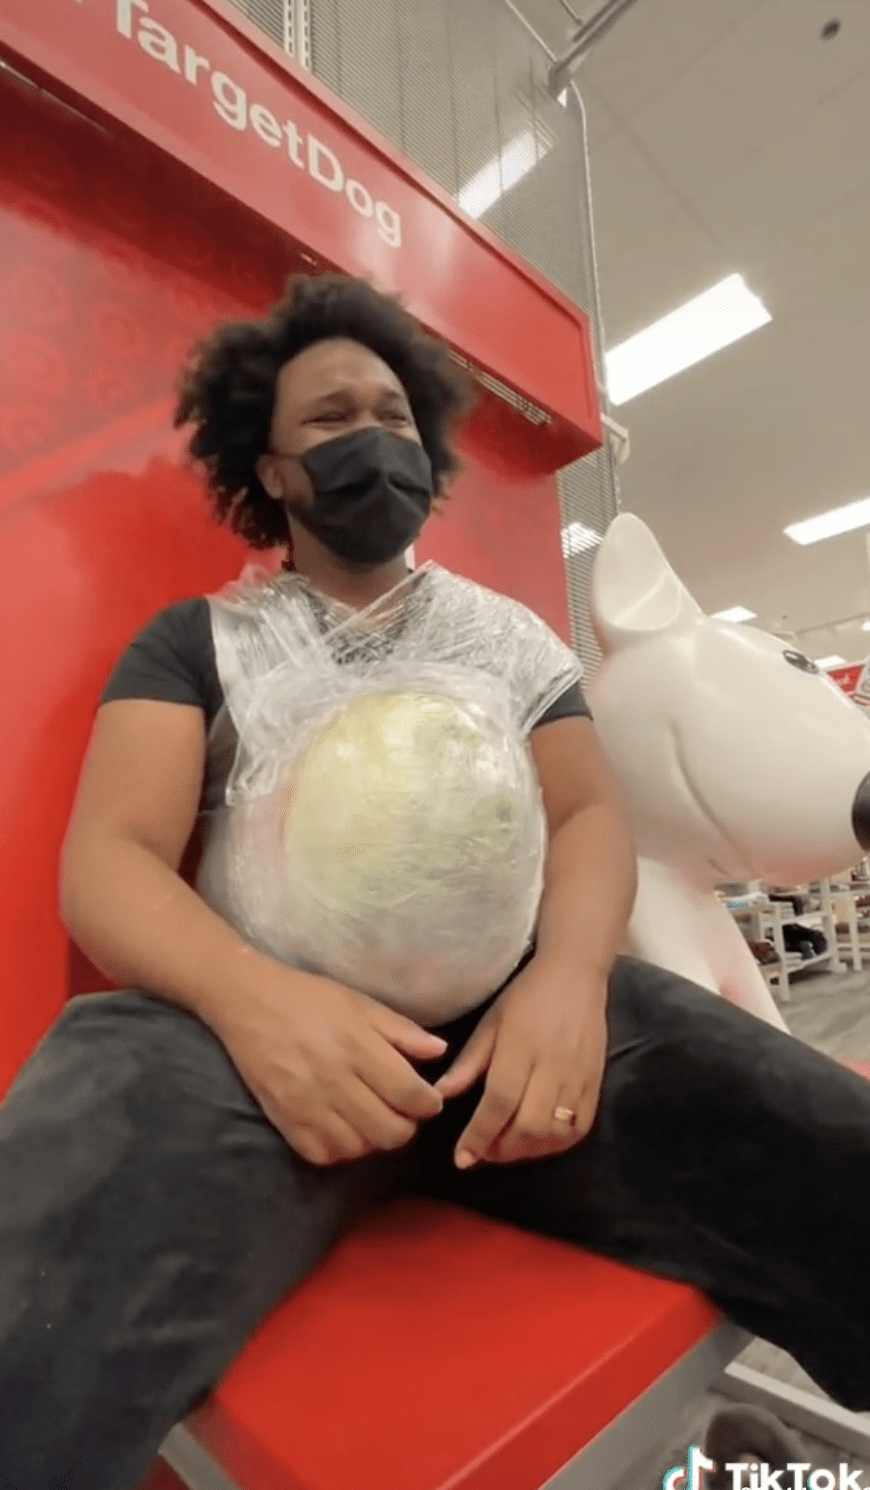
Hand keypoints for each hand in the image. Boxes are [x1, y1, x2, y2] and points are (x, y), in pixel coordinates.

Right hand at [208, 959, 446, 1165]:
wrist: (249, 1003)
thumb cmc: (309, 999)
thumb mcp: (360, 1003)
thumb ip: (402, 1031)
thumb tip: (441, 1051)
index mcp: (357, 1047)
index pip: (409, 1094)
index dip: (430, 1104)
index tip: (429, 1099)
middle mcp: (334, 1080)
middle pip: (391, 1131)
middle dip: (407, 1125)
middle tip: (403, 1110)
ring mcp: (307, 1104)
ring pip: (360, 1148)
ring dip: (375, 1140)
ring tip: (374, 1119)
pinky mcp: (284, 1119)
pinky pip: (323, 1155)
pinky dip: (341, 1150)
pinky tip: (346, 1130)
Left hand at [435, 956, 607, 1167]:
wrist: (576, 974)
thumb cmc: (526, 996)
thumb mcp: (491, 1022)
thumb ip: (469, 1062)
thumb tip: (440, 1095)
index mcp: (521, 1047)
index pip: (499, 1103)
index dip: (479, 1135)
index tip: (462, 1158)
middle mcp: (553, 1066)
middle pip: (528, 1125)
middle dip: (501, 1149)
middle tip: (482, 1152)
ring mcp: (579, 1076)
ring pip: (554, 1132)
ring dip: (527, 1150)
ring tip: (507, 1147)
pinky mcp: (597, 1082)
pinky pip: (580, 1128)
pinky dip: (557, 1144)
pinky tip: (538, 1141)